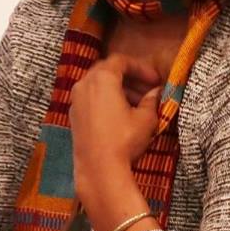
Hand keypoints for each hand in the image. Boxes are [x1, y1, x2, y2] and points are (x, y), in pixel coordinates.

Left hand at [69, 54, 162, 180]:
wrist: (99, 169)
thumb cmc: (124, 139)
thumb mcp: (145, 119)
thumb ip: (151, 100)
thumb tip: (156, 92)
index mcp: (102, 79)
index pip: (121, 61)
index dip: (141, 67)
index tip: (155, 79)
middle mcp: (84, 84)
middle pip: (107, 71)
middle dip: (129, 77)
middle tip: (147, 89)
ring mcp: (75, 101)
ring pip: (98, 85)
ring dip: (118, 89)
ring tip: (138, 103)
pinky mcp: (73, 116)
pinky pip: (91, 99)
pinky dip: (106, 99)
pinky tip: (121, 114)